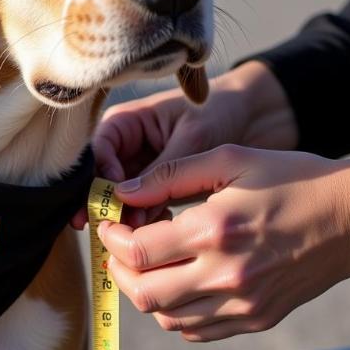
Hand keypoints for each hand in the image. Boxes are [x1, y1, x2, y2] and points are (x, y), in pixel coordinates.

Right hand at [73, 61, 298, 228]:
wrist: (254, 117)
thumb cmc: (220, 113)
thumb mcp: (192, 138)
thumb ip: (162, 171)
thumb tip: (130, 209)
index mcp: (125, 122)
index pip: (96, 152)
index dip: (99, 177)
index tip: (117, 200)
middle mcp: (124, 146)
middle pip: (99, 178)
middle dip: (106, 204)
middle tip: (109, 230)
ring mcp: (137, 168)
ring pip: (117, 197)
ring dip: (124, 217)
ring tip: (136, 236)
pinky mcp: (153, 189)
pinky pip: (138, 208)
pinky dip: (144, 222)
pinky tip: (154, 235)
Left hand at [99, 145, 349, 340]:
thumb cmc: (290, 178)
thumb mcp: (229, 159)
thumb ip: (169, 175)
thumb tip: (123, 193)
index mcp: (215, 230)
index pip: (139, 252)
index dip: (112, 240)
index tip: (110, 224)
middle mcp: (226, 275)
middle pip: (144, 294)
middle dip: (119, 270)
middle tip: (119, 247)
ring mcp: (243, 304)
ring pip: (165, 318)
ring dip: (144, 291)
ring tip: (147, 263)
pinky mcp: (256, 319)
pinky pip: (195, 330)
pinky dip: (174, 312)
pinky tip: (178, 282)